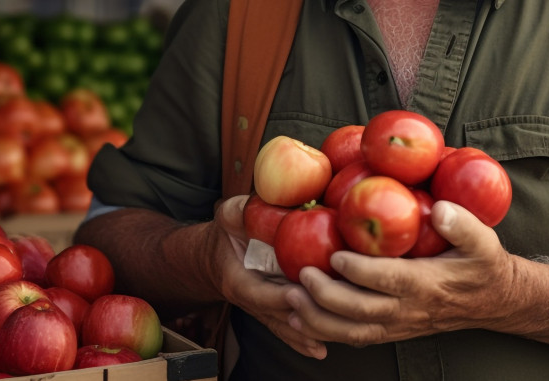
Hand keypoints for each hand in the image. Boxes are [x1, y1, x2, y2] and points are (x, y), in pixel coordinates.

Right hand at [213, 195, 329, 359]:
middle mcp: (252, 300)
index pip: (258, 292)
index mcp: (238, 278)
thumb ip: (244, 209)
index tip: (296, 294)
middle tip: (329, 311)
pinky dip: (301, 342)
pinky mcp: (273, 313)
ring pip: (285, 328)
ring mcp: (263, 310)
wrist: (217, 257)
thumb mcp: (231, 215)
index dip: (276, 295)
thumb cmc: (229, 232)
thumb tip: (265, 196)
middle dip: (302, 316)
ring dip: (307, 333)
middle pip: (277, 316)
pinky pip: (288, 331)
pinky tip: (319, 352)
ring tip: (331, 335)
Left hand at [284, 200, 513, 346]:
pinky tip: (301, 316)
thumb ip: (463, 224)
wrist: (493, 302)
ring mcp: (399, 325)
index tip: (335, 255)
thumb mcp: (484, 240)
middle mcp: (409, 309)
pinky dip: (325, 331)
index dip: (360, 271)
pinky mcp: (391, 331)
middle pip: (361, 312)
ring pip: (353, 332)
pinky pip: (355, 338)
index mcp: (427, 284)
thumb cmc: (483, 266)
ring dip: (318, 319)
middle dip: (326, 296)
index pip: (389, 280)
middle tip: (300, 275)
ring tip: (289, 300)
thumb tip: (441, 208)